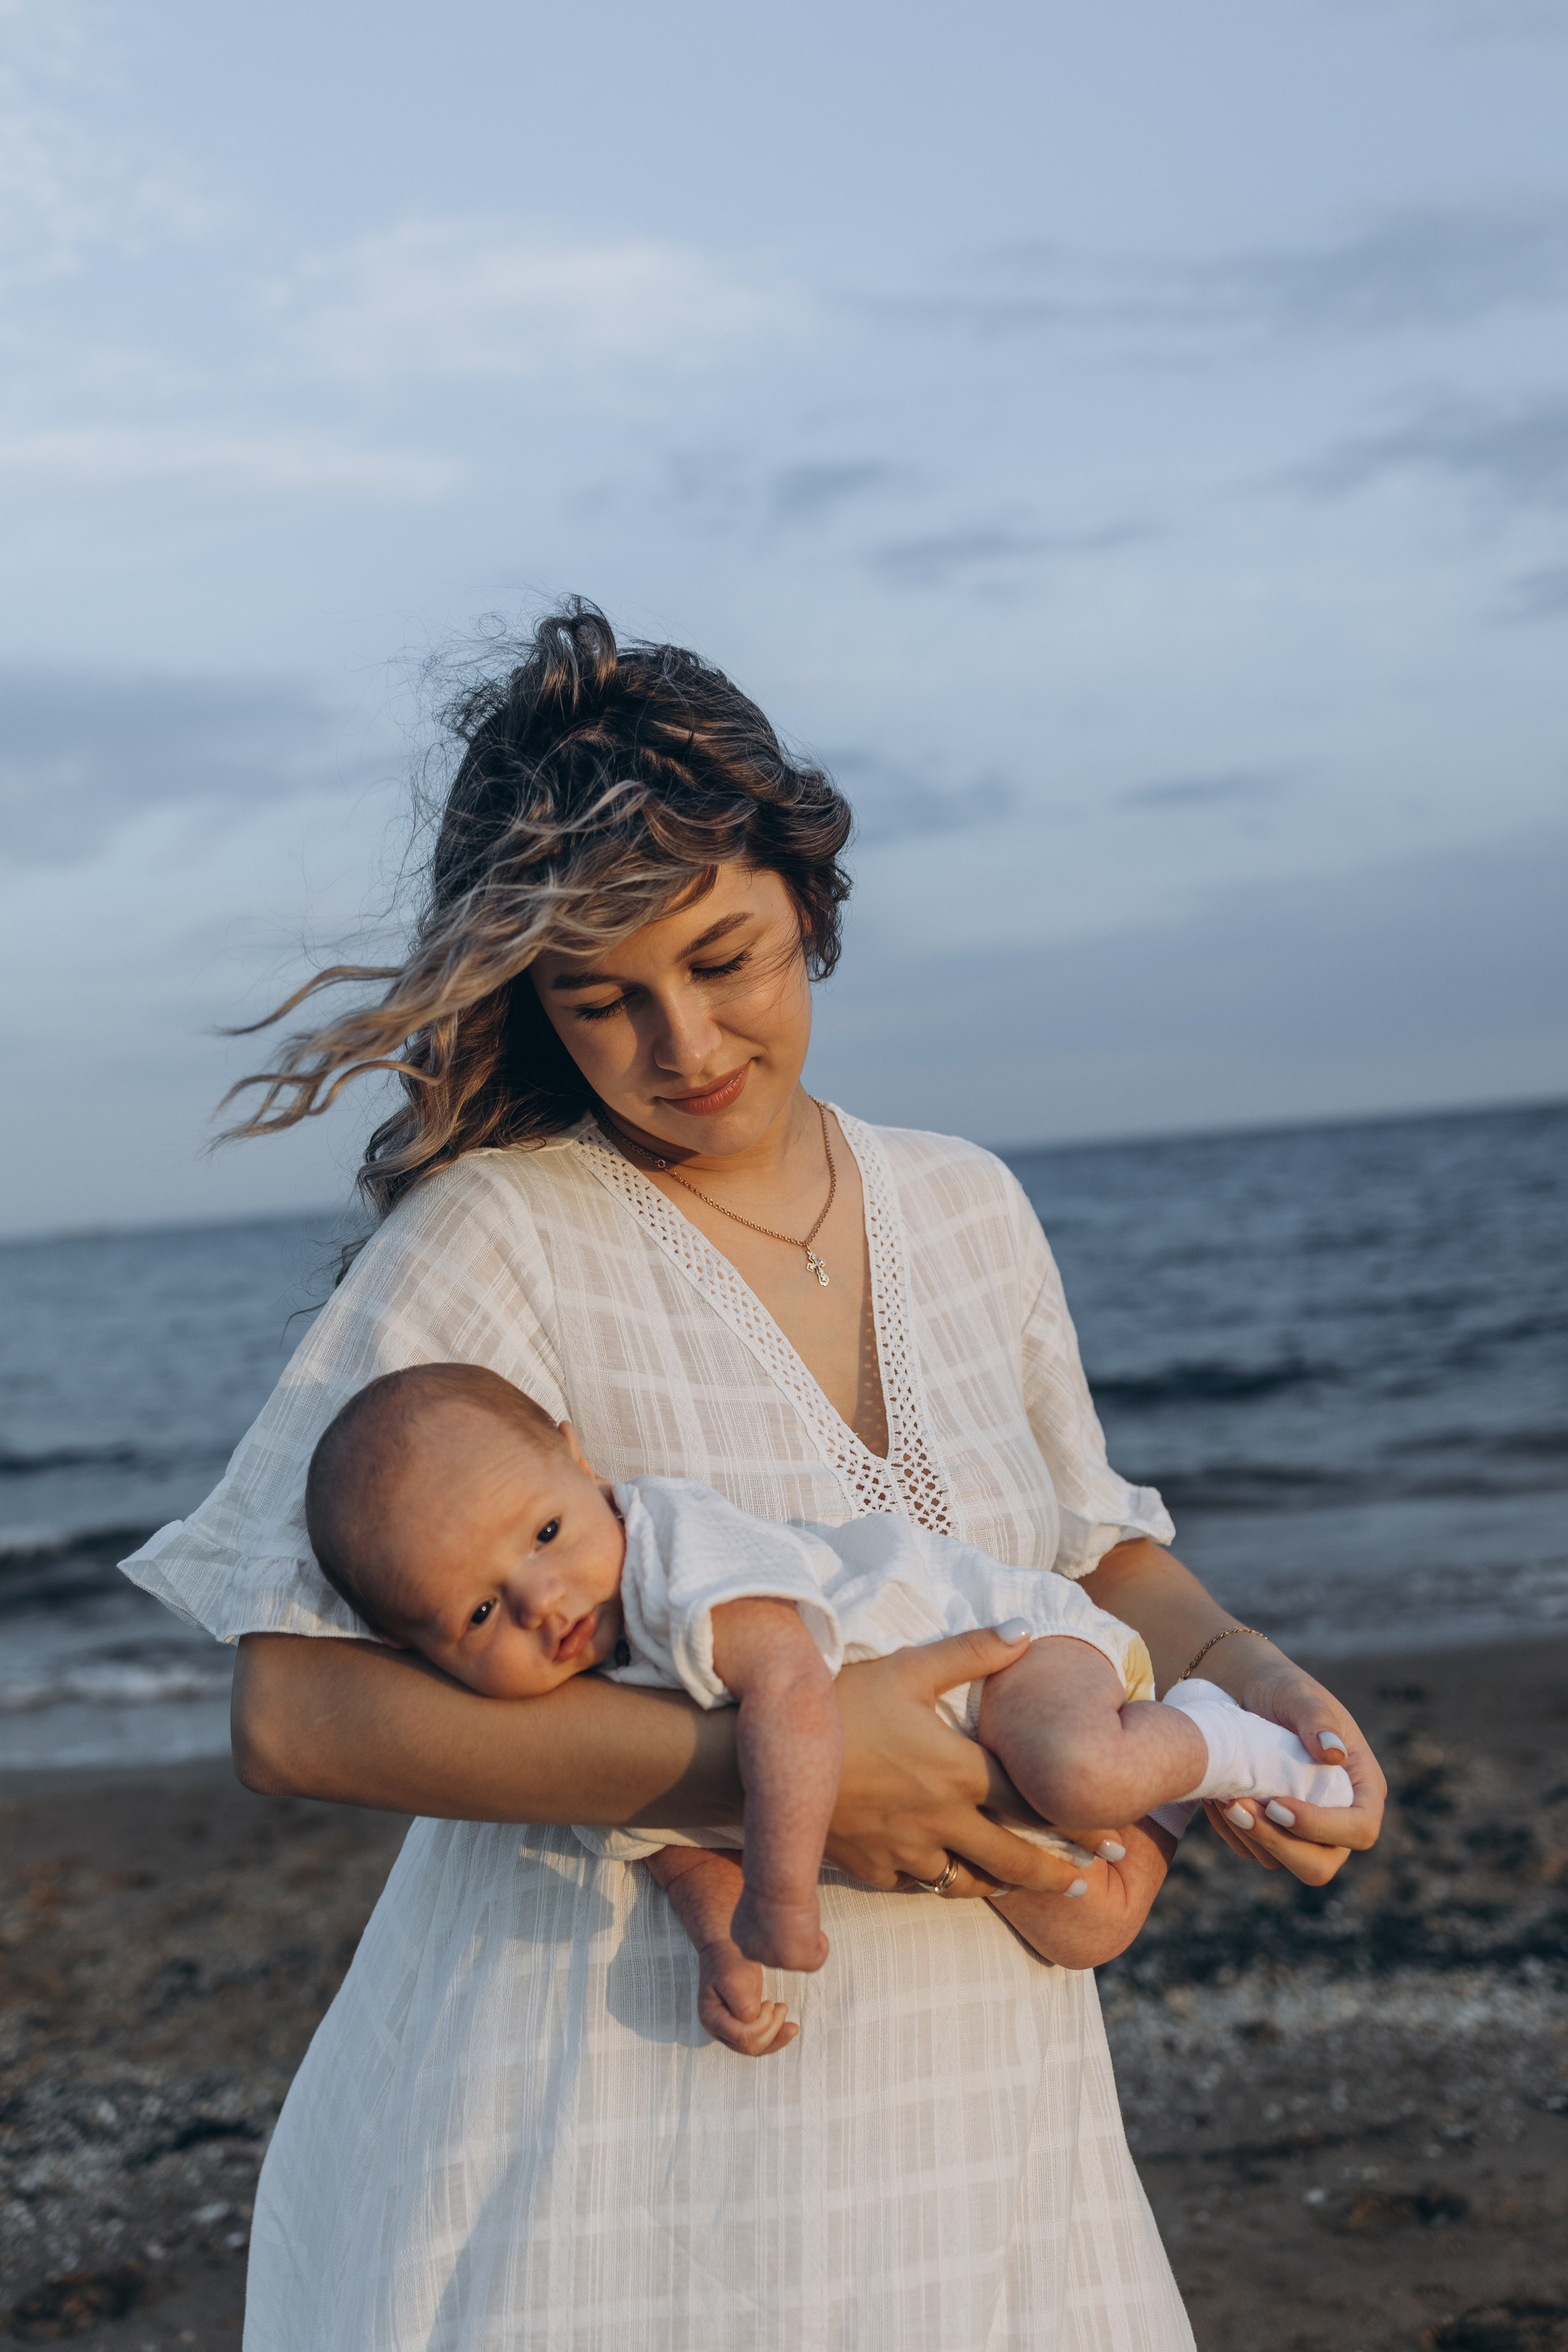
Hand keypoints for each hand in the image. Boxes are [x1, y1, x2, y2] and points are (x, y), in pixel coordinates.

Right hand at [695, 1934, 799, 2057]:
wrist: (726, 1952)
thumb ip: (742, 2001)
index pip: (741, 2037)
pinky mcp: (742, 2027)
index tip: (770, 2003)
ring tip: (785, 2011)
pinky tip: (788, 2027)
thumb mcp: (733, 1977)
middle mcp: (718, 2029)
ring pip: (756, 2047)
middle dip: (771, 2030)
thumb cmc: (728, 1962)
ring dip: (776, 2034)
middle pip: (749, 2046)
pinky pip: (759, 2041)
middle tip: (781, 2006)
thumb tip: (753, 2019)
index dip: (761, 2026)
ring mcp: (729, 2030)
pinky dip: (775, 2035)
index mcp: (712, 2018)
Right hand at [827, 1630, 1094, 1899]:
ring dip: (999, 1884)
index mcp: (957, 1771)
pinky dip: (939, 1883)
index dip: (1078, 1824)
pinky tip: (946, 1877)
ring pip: (966, 1882)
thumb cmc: (839, 1703)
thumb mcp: (907, 1666)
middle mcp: (939, 1820)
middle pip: (1012, 1858)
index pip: (1034, 1804)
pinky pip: (916, 1886)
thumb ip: (971, 1650)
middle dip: (1055, 1873)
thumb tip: (1027, 1629)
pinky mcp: (869, 1868)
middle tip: (1086, 1883)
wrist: (764, 1757)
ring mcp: (903, 1850)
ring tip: (1021, 1886)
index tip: (1113, 1837)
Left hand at [1205, 1652, 1386, 1884]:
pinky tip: (1215, 1797)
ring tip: (1222, 1795)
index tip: (1278, 1804)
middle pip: (1321, 1865)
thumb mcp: (1297, 1693)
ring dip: (1247, 1835)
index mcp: (1361, 1786)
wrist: (1241, 1691)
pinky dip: (1230, 1830)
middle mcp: (1337, 1817)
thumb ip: (1316, 1719)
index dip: (1324, 1828)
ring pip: (1280, 1862)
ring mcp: (1302, 1830)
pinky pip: (1250, 1850)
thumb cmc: (1278, 1688)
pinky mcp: (1269, 1831)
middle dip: (1279, 1844)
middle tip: (1239, 1807)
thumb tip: (1334, 1752)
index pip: (1360, 1828)